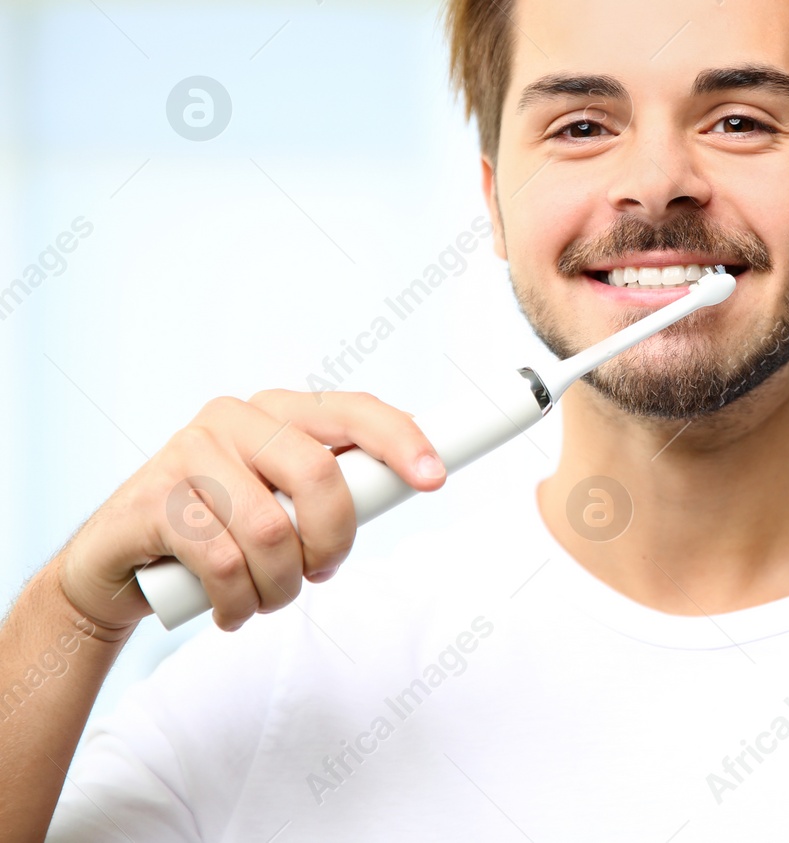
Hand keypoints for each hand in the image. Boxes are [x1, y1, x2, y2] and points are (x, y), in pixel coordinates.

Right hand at [54, 390, 445, 632]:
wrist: (120, 564)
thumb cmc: (221, 531)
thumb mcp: (283, 502)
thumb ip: (334, 489)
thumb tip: (417, 477)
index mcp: (277, 411)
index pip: (352, 410)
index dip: (400, 441)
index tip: (434, 480)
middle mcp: (233, 418)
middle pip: (318, 476)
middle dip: (332, 542)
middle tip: (319, 573)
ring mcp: (187, 452)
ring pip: (271, 531)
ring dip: (279, 586)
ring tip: (265, 599)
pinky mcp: (151, 499)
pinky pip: (219, 563)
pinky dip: (236, 603)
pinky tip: (229, 610)